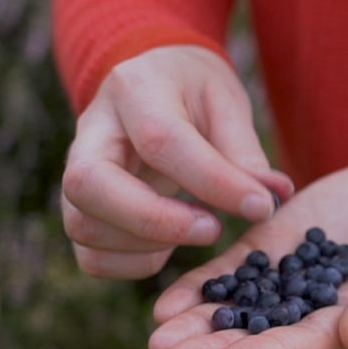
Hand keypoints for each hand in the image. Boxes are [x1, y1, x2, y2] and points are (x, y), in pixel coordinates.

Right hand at [60, 45, 292, 278]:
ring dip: (145, 246)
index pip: (159, 141)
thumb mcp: (226, 103)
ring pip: (82, 226)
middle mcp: (91, 130)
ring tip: (197, 231)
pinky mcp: (78, 208)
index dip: (212, 181)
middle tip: (214, 229)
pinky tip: (168, 248)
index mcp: (134, 90)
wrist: (153, 83)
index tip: (260, 207)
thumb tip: (273, 198)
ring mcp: (74, 171)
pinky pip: (89, 256)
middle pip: (88, 184)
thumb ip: (244, 152)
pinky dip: (131, 266)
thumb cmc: (193, 92)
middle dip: (154, 221)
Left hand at [148, 159, 347, 348]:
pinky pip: (231, 274)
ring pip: (236, 311)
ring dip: (196, 326)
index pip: (301, 347)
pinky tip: (164, 302)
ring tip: (156, 337)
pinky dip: (200, 289)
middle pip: (257, 339)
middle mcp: (311, 316)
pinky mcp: (272, 251)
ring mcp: (287, 284)